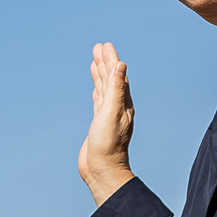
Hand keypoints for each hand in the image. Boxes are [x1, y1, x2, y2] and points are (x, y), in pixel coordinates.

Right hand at [78, 42, 135, 205]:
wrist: (103, 170)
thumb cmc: (108, 145)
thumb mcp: (110, 112)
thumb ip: (115, 89)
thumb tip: (120, 65)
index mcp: (122, 103)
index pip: (117, 75)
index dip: (111, 59)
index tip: (104, 46)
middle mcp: (116, 107)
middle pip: (110, 79)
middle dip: (104, 62)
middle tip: (98, 47)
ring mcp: (107, 115)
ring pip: (103, 88)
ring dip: (100, 74)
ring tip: (94, 61)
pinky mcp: (99, 124)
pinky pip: (98, 101)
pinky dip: (97, 91)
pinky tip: (96, 88)